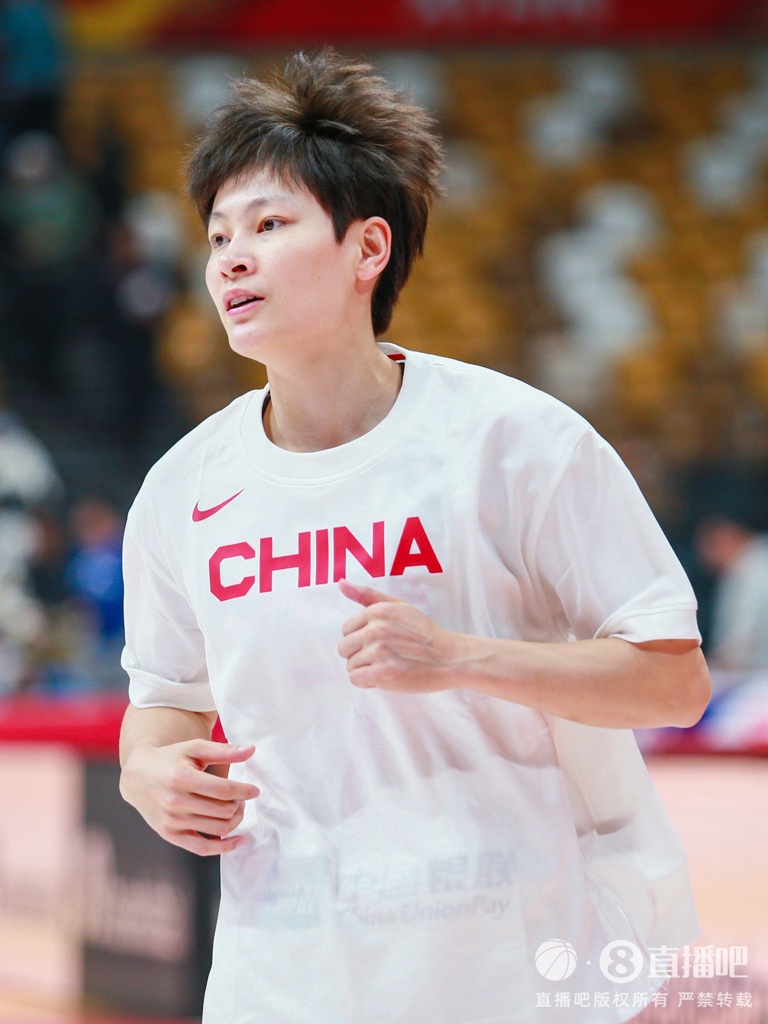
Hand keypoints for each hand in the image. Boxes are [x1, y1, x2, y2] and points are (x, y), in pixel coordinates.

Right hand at [119, 739, 258, 855]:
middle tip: (241, 798)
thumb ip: (223, 751)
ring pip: (217, 828)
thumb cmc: (169, 759)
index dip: (244, 791)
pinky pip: (202, 848)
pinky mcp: (169, 834)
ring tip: (236, 810)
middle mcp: (175, 801)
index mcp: (182, 777)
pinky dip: (224, 847)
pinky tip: (238, 840)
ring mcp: (171, 821)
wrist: (138, 776)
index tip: (254, 791)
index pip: (224, 790)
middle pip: (223, 810)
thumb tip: (251, 750)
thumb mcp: (194, 748)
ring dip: (235, 820)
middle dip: (239, 804)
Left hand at [338, 579, 466, 692]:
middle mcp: (376, 628)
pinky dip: (368, 683)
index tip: (380, 643)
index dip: (361, 639)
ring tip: (388, 666)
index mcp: (378, 611)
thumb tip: (340, 583)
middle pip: (344, 648)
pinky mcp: (383, 672)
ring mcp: (379, 651)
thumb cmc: (424, 633)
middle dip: (360, 655)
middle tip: (383, 657)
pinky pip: (356, 679)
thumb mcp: (399, 606)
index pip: (346, 629)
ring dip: (366, 670)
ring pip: (350, 666)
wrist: (450, 658)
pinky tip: (384, 678)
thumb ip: (368, 596)